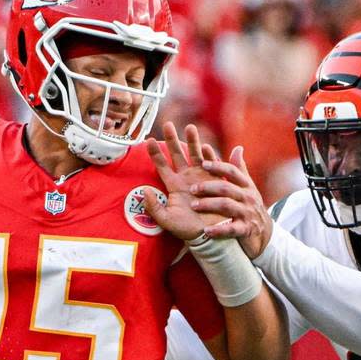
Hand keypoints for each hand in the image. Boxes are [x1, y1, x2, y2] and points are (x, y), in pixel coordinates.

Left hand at [143, 122, 223, 240]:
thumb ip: (154, 207)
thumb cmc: (186, 230)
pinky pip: (213, 165)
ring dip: (193, 141)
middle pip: (178, 154)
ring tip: (190, 127)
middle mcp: (187, 178)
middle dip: (173, 139)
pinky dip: (210, 155)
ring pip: (195, 155)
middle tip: (168, 124)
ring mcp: (201, 178)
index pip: (162, 166)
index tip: (149, 140)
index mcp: (174, 185)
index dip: (155, 153)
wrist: (209, 235)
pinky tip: (207, 147)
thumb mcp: (166, 220)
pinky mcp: (215, 182)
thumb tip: (145, 191)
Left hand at [191, 145, 272, 258]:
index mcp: (246, 185)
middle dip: (208, 186)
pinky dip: (218, 230)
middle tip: (192, 188)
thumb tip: (238, 148)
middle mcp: (248, 197)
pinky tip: (206, 231)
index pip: (232, 172)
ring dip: (209, 205)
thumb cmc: (250, 205)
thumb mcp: (247, 187)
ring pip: (227, 206)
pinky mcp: (245, 230)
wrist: (264, 232)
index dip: (218, 167)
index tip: (203, 163)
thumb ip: (239, 168)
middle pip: (226, 188)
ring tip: (193, 206)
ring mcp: (247, 213)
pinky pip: (231, 229)